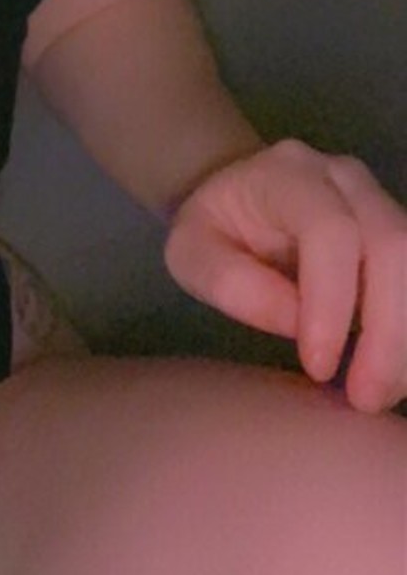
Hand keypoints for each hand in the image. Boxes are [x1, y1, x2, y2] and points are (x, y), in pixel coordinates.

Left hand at [163, 138, 406, 413]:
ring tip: (383, 394)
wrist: (239, 196)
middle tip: (366, 398)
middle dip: (388, 332)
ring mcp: (380, 200)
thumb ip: (230, 281)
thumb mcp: (189, 252)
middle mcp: (346, 179)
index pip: (330, 230)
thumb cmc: (214, 229)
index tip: (318, 367)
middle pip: (392, 246)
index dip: (332, 301)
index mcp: (289, 175)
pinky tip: (396, 372)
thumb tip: (295, 321)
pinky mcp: (399, 232)